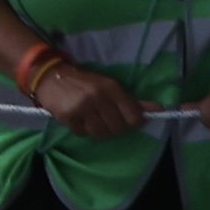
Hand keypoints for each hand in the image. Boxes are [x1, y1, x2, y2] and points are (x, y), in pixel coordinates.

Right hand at [31, 58, 146, 137]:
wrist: (50, 75)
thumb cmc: (84, 82)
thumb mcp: (109, 86)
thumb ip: (133, 101)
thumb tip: (159, 109)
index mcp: (111, 87)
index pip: (134, 117)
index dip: (132, 122)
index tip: (125, 119)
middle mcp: (98, 96)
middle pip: (118, 128)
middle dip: (113, 127)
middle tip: (105, 118)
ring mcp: (82, 107)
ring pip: (101, 134)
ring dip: (98, 130)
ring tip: (92, 119)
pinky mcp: (68, 116)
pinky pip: (83, 134)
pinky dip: (82, 130)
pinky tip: (78, 119)